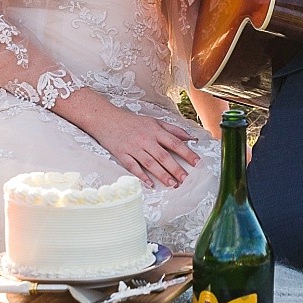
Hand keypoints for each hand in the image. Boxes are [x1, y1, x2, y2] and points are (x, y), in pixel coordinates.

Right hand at [84, 101, 201, 189]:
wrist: (105, 118)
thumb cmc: (131, 121)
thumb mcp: (154, 121)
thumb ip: (172, 129)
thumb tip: (190, 137)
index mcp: (155, 130)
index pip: (175, 143)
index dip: (187, 153)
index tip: (197, 163)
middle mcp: (145, 139)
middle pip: (163, 156)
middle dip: (176, 168)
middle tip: (186, 179)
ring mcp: (133, 147)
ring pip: (150, 163)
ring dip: (162, 175)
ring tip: (172, 184)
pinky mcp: (122, 154)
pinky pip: (133, 167)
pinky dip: (141, 176)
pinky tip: (150, 184)